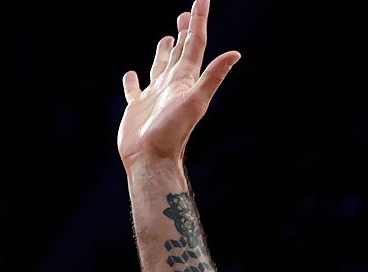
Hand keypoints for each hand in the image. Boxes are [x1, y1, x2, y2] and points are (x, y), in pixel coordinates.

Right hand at [118, 0, 240, 165]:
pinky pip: (135, 88)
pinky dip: (133, 79)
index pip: (195, 43)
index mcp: (185, 79)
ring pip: (160, 66)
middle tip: (185, 14)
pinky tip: (131, 74)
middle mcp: (172, 85)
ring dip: (164, 52)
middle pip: (180, 52)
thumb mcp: (195, 101)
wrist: (151, 160)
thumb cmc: (172, 133)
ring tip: (166, 38)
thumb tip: (236, 54)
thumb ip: (213, 77)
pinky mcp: (138, 107)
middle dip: (184, 32)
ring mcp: (155, 96)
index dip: (198, 20)